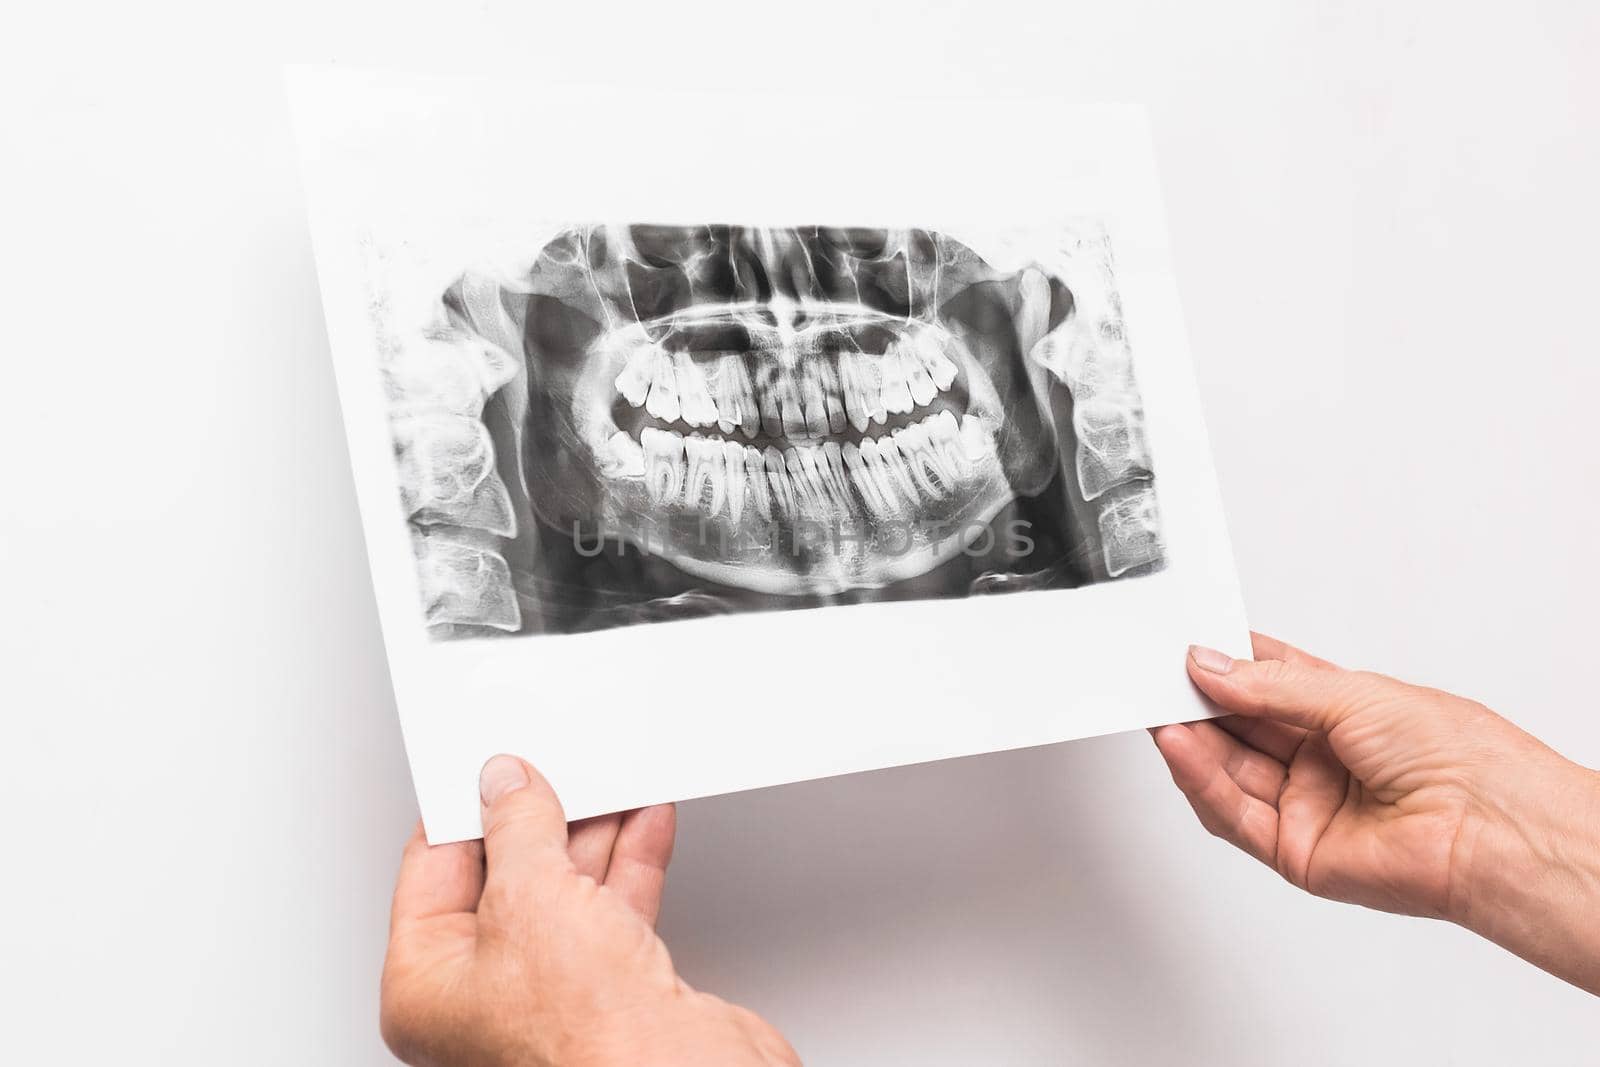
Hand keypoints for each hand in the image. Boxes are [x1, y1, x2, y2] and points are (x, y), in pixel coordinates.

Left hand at [380, 756, 798, 1066]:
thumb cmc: (586, 1039)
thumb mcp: (529, 896)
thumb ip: (517, 829)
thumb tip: (505, 787)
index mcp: (427, 988)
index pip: (432, 873)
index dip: (463, 811)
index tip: (490, 768)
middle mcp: (486, 999)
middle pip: (504, 879)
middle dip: (536, 820)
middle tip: (552, 769)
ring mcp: (555, 994)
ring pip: (565, 890)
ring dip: (591, 834)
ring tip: (604, 783)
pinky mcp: (617, 989)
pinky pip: (614, 908)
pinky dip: (630, 862)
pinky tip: (641, 822)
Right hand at [1152, 633, 1599, 993]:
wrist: (1488, 827)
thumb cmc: (1457, 756)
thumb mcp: (1350, 693)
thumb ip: (1268, 686)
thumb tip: (1210, 666)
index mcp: (1344, 713)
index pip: (1266, 682)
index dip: (1223, 664)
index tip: (1185, 644)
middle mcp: (1322, 760)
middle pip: (1238, 728)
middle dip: (1196, 701)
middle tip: (1156, 675)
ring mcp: (1307, 806)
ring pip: (1227, 772)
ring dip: (1190, 740)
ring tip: (1159, 707)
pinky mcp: (1294, 851)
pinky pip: (1233, 814)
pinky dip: (1201, 779)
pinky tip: (1181, 746)